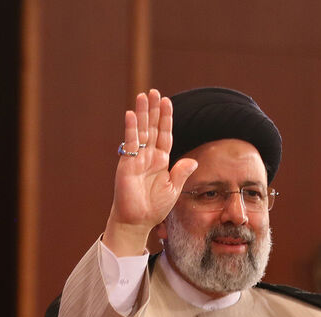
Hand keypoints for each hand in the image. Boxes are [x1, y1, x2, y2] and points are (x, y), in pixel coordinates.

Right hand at [103, 89, 197, 255]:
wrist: (138, 220)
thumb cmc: (155, 207)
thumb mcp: (174, 189)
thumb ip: (181, 172)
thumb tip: (193, 160)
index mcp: (161, 161)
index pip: (165, 135)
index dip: (166, 119)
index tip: (167, 102)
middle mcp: (149, 156)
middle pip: (152, 128)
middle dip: (154, 110)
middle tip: (155, 92)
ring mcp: (137, 158)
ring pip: (141, 131)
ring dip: (142, 113)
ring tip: (143, 96)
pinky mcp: (127, 163)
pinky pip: (130, 143)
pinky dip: (131, 129)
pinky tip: (131, 114)